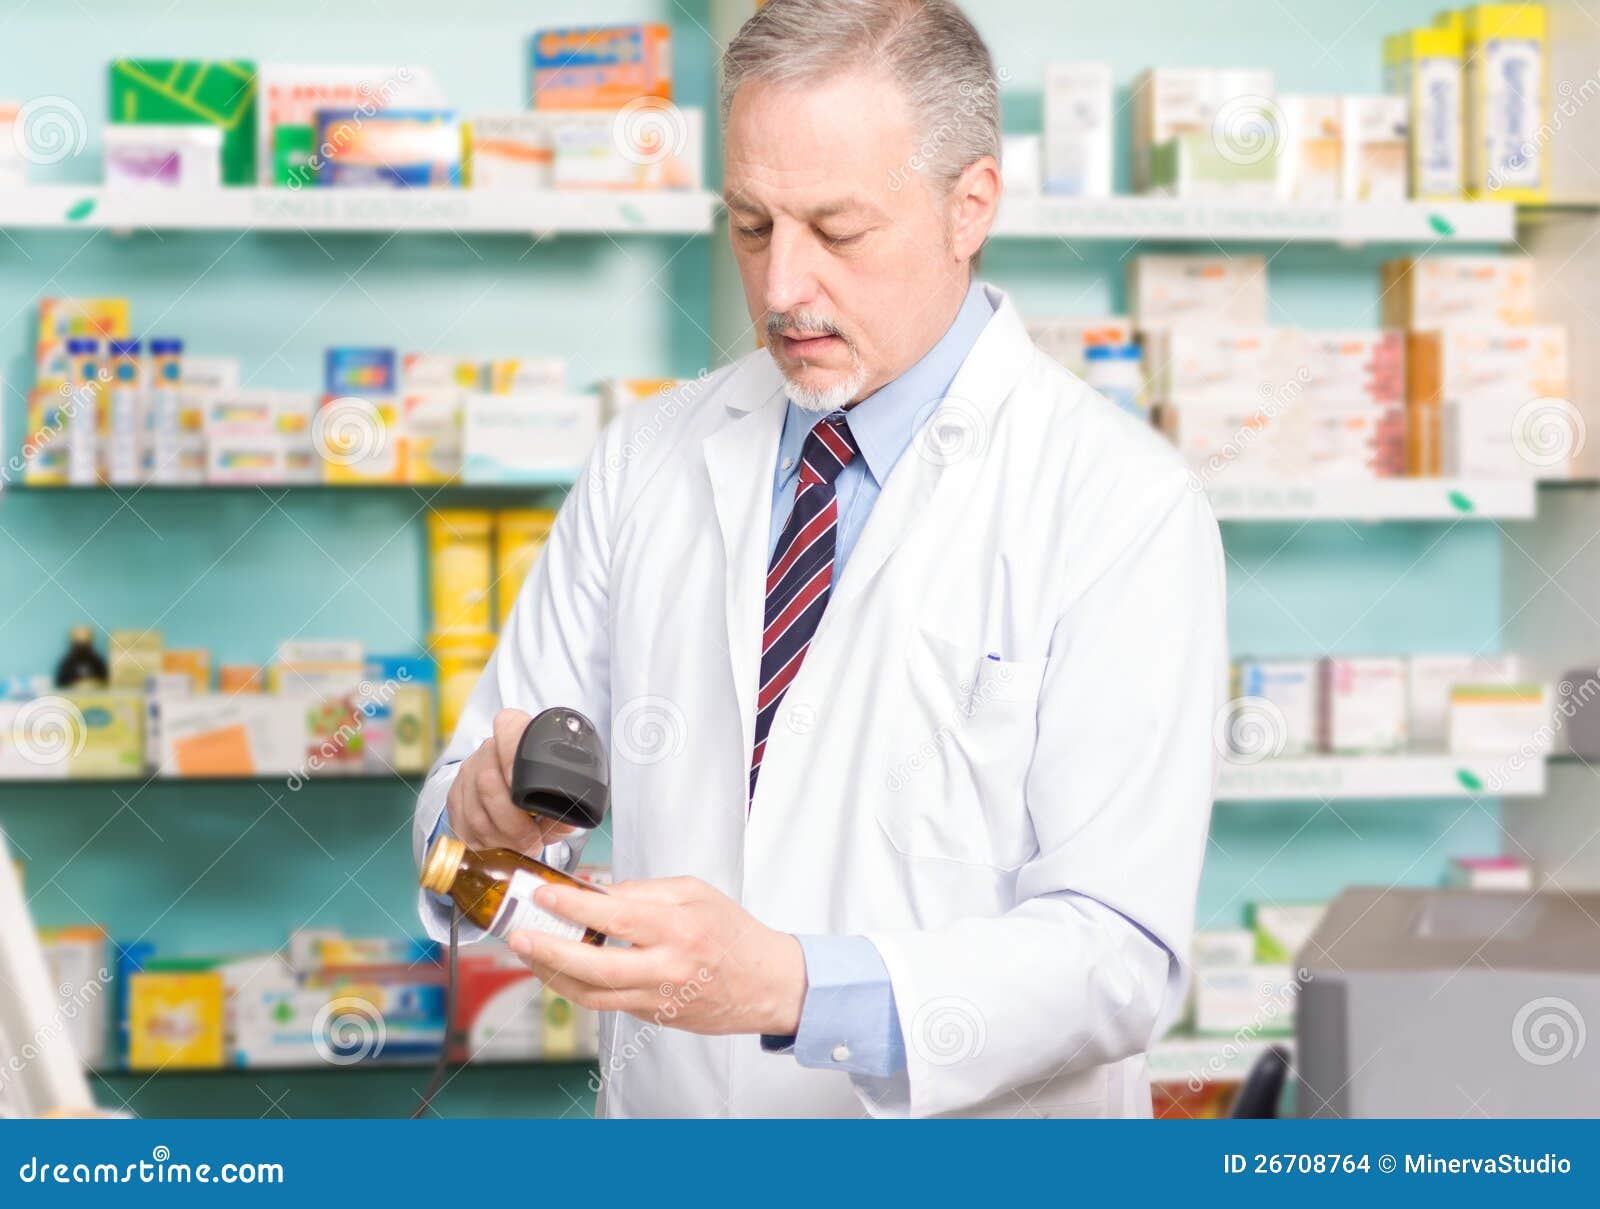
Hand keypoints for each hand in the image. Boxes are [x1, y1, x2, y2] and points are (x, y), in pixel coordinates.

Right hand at [445, 708, 576, 856]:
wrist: (514, 792)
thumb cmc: (543, 791)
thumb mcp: (559, 795)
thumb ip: (565, 804)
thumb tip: (566, 818)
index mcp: (518, 736)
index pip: (509, 726)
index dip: (512, 754)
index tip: (523, 786)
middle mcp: (489, 750)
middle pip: (488, 781)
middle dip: (513, 822)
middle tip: (533, 839)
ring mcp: (468, 772)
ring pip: (475, 811)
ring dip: (500, 837)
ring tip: (522, 846)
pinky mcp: (455, 796)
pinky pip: (463, 825)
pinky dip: (484, 842)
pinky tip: (501, 845)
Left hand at [507, 877, 807, 1036]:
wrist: (766, 984)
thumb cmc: (734, 934)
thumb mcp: (695, 893)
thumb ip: (646, 890)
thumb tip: (600, 892)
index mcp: (678, 928)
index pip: (615, 916)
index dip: (573, 906)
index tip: (544, 894)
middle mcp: (666, 967)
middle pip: (594, 967)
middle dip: (549, 951)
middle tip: (519, 934)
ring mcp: (657, 998)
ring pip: (592, 994)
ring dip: (553, 975)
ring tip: (529, 953)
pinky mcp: (653, 1016)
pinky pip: (606, 1004)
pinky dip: (577, 987)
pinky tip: (560, 971)